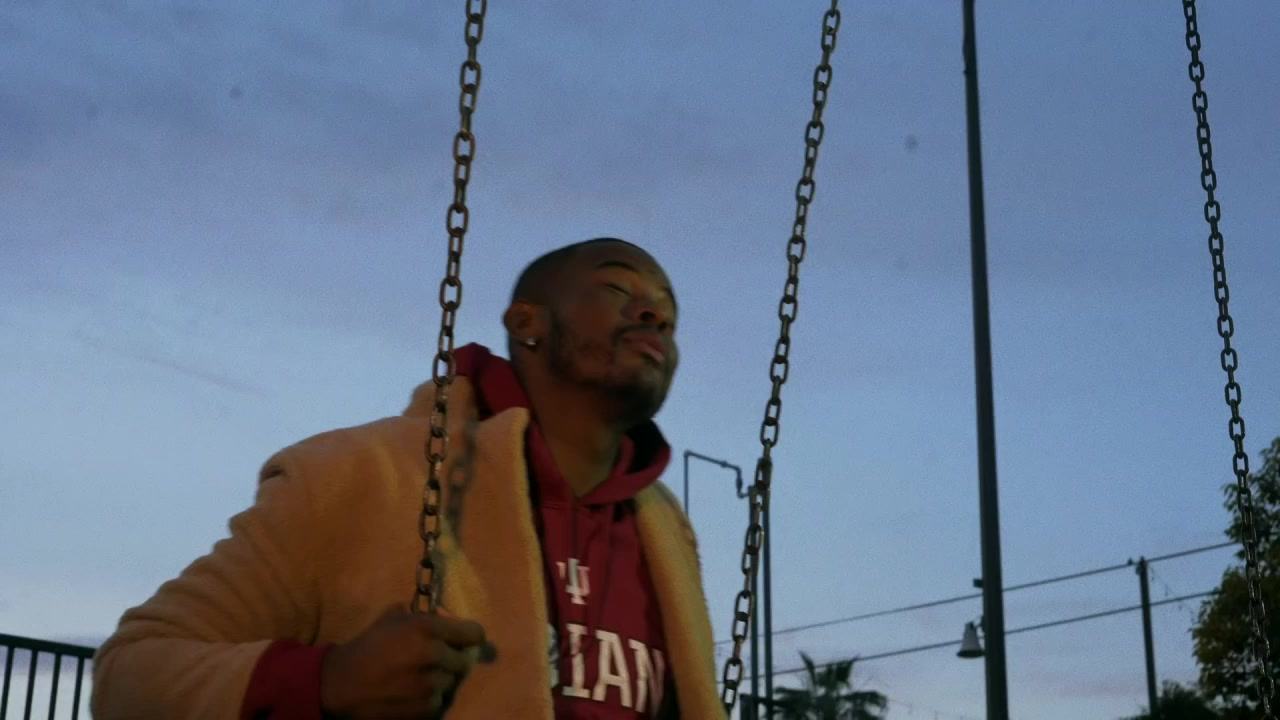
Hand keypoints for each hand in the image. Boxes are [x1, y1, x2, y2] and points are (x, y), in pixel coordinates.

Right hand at [320, 604, 487, 719]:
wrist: (339, 686)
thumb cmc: (365, 647)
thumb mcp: (390, 619)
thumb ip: (419, 616)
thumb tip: (441, 617)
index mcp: (426, 628)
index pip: (473, 633)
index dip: (470, 636)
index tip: (466, 640)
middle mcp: (434, 654)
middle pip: (464, 660)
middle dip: (452, 660)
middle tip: (435, 662)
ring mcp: (431, 684)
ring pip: (452, 682)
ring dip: (440, 680)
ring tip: (419, 679)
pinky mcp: (426, 709)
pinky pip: (440, 701)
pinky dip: (430, 699)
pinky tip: (412, 693)